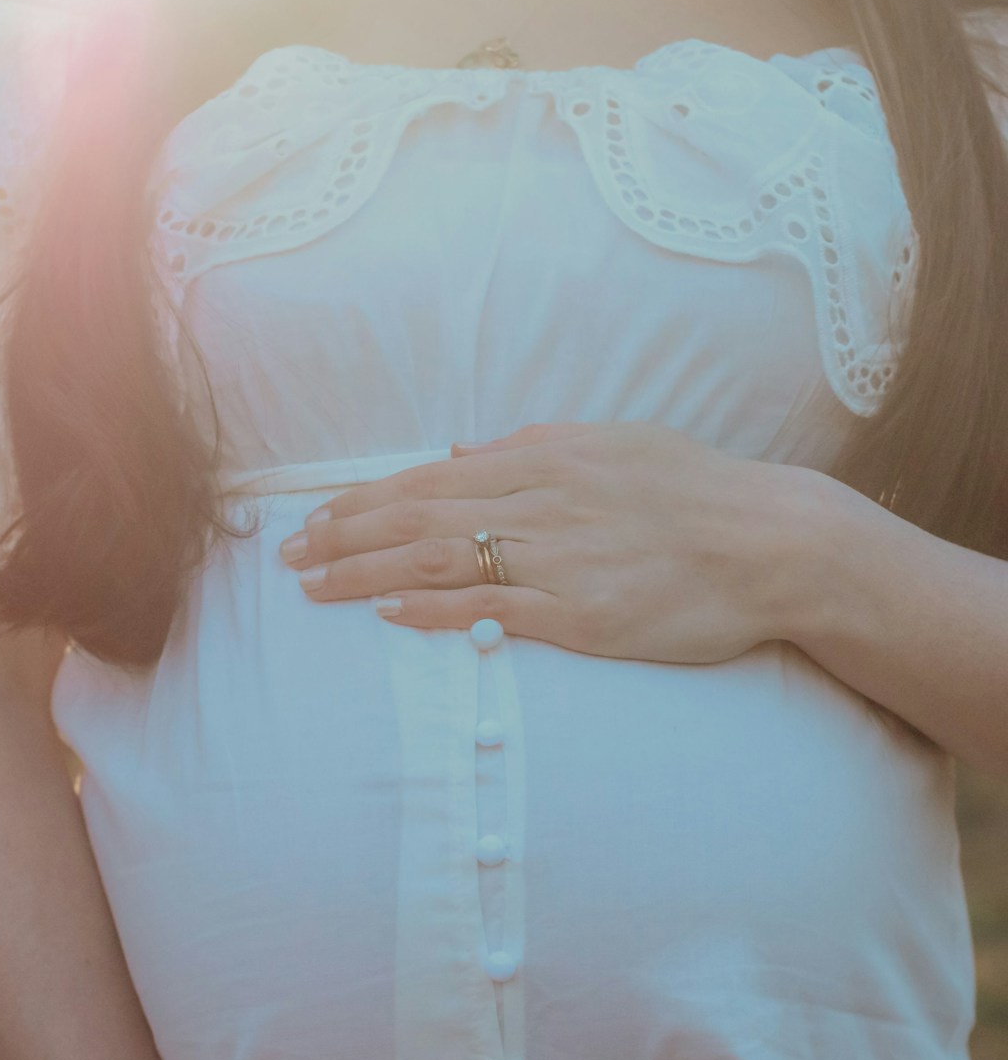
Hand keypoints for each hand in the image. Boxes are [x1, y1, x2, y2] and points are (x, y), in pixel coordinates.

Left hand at [280, 421, 814, 662]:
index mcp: (546, 460)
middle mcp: (541, 502)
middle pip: (418, 517)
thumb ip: (533, 449)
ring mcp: (559, 558)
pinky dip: (431, 607)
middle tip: (287, 555)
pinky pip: (490, 608)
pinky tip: (386, 612)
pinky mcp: (582, 613)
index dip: (363, 499)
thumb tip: (462, 457)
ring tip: (313, 587)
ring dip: (366, 571)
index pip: (430, 480)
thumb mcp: (614, 445)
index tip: (314, 517)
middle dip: (343, 534)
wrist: (772, 544)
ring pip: (439, 559)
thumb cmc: (696, 493)